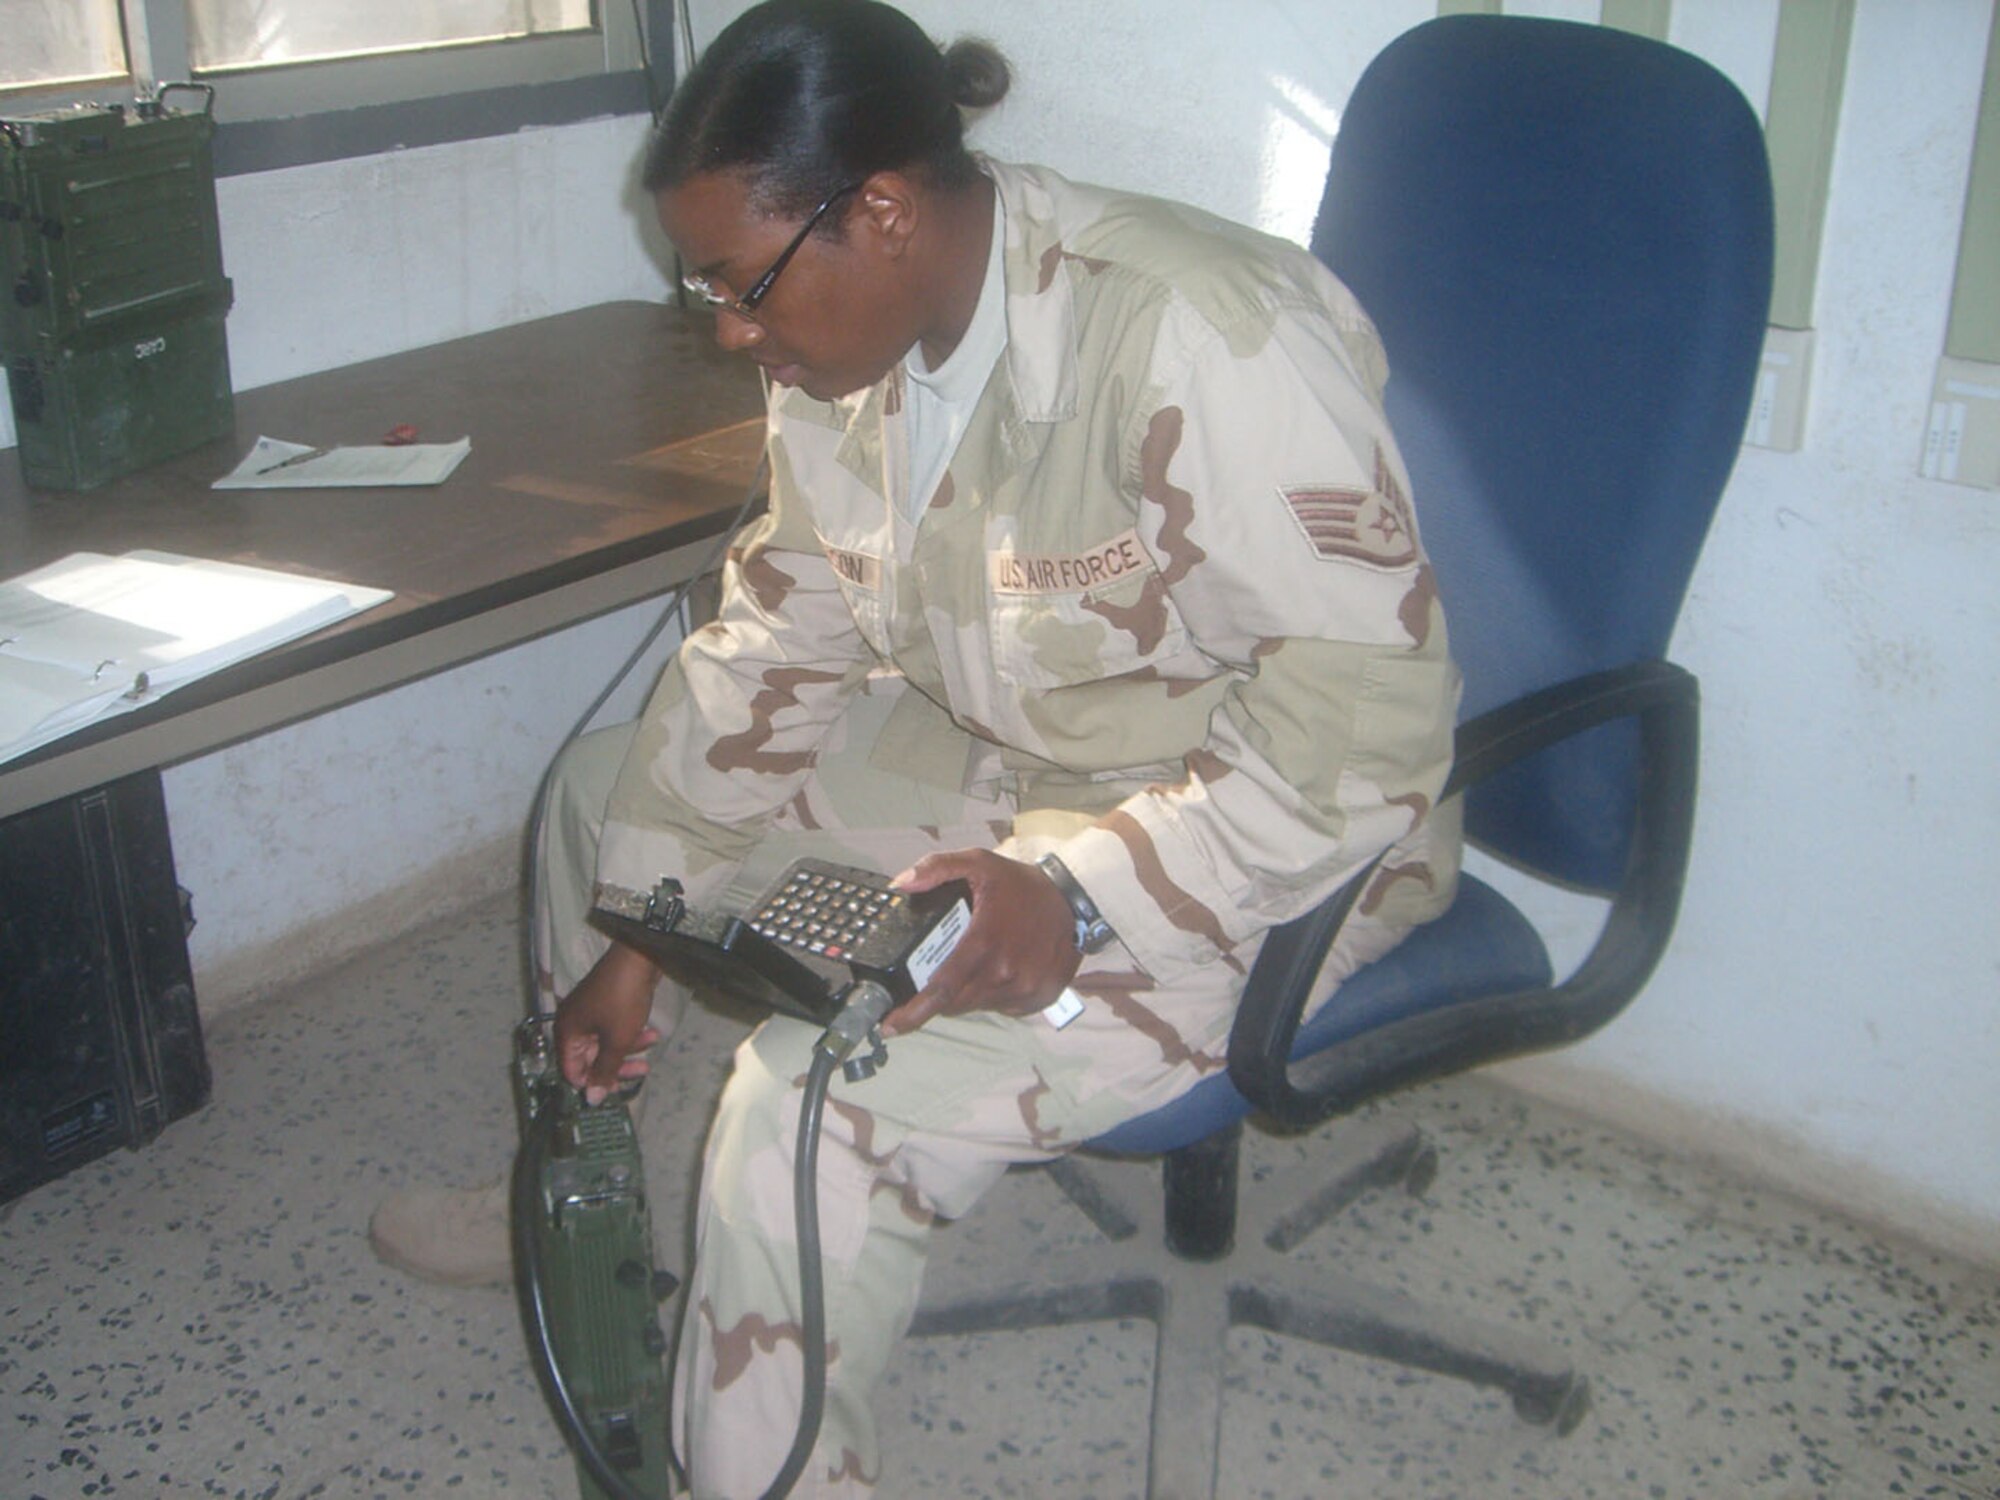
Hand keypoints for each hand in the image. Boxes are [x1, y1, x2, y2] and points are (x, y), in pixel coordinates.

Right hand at [553, 942, 663, 1103]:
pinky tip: (653, 1032)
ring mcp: (590, 1012)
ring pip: (606, 1042)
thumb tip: (591, 1100)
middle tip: (641, 1070)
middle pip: (590, 1057)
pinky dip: (631, 1032)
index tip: (615, 1088)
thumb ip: (604, 1071)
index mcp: (567, 1032)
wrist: (638, 957)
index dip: (592, 1082)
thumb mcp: (616, 1041)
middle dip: (617, 1064)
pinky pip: (614, 1027)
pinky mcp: (606, 1004)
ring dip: (629, 1047)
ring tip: (652, 1043)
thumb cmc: (622, 1001)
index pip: (571, 1070)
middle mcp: (573, 1022)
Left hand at [882, 848, 1081, 1035]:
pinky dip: (992, 995)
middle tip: (938, 972)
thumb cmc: (1022, 884)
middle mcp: (1005, 973)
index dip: (912, 1012)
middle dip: (937, 996)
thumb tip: (900, 884)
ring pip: (977, 1005)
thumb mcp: (978, 862)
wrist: (1076, 900)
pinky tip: (999, 969)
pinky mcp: (1038, 998)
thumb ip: (936, 868)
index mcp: (984, 943)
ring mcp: (1025, 989)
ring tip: (975, 963)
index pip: (941, 989)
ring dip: (966, 993)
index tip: (889, 1025)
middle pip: (955, 1003)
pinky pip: (1001, 1007)